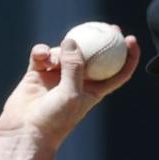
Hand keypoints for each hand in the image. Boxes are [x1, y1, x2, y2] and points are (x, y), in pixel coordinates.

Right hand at [0, 34, 140, 147]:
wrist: (26, 132)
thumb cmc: (55, 120)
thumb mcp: (72, 93)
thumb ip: (75, 67)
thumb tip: (73, 40)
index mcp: (94, 90)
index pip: (117, 72)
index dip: (128, 57)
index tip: (132, 40)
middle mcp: (77, 81)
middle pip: (94, 56)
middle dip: (102, 40)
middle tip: (108, 27)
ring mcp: (57, 76)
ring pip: (64, 52)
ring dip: (60, 51)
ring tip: (53, 61)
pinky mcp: (37, 73)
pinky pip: (42, 54)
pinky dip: (42, 51)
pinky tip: (40, 56)